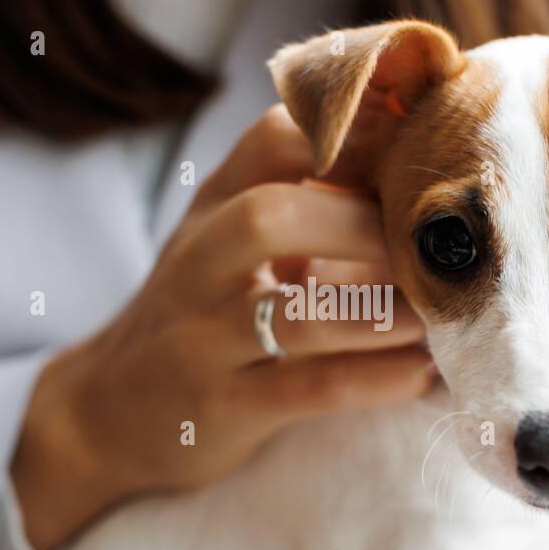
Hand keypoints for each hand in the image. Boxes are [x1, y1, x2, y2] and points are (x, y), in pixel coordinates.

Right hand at [11, 106, 434, 549]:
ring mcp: (206, 338)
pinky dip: (375, 380)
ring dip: (381, 312)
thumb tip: (419, 174)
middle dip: (360, 225)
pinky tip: (421, 373)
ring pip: (295, 314)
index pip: (272, 139)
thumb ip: (299, 201)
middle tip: (425, 248)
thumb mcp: (227, 244)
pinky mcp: (223, 406)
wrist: (108, 411)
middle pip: (269, 216)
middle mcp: (201, 264)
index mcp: (213, 208)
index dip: (350, 139)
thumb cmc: (199, 315)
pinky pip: (309, 389)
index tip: (417, 157)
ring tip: (440, 315)